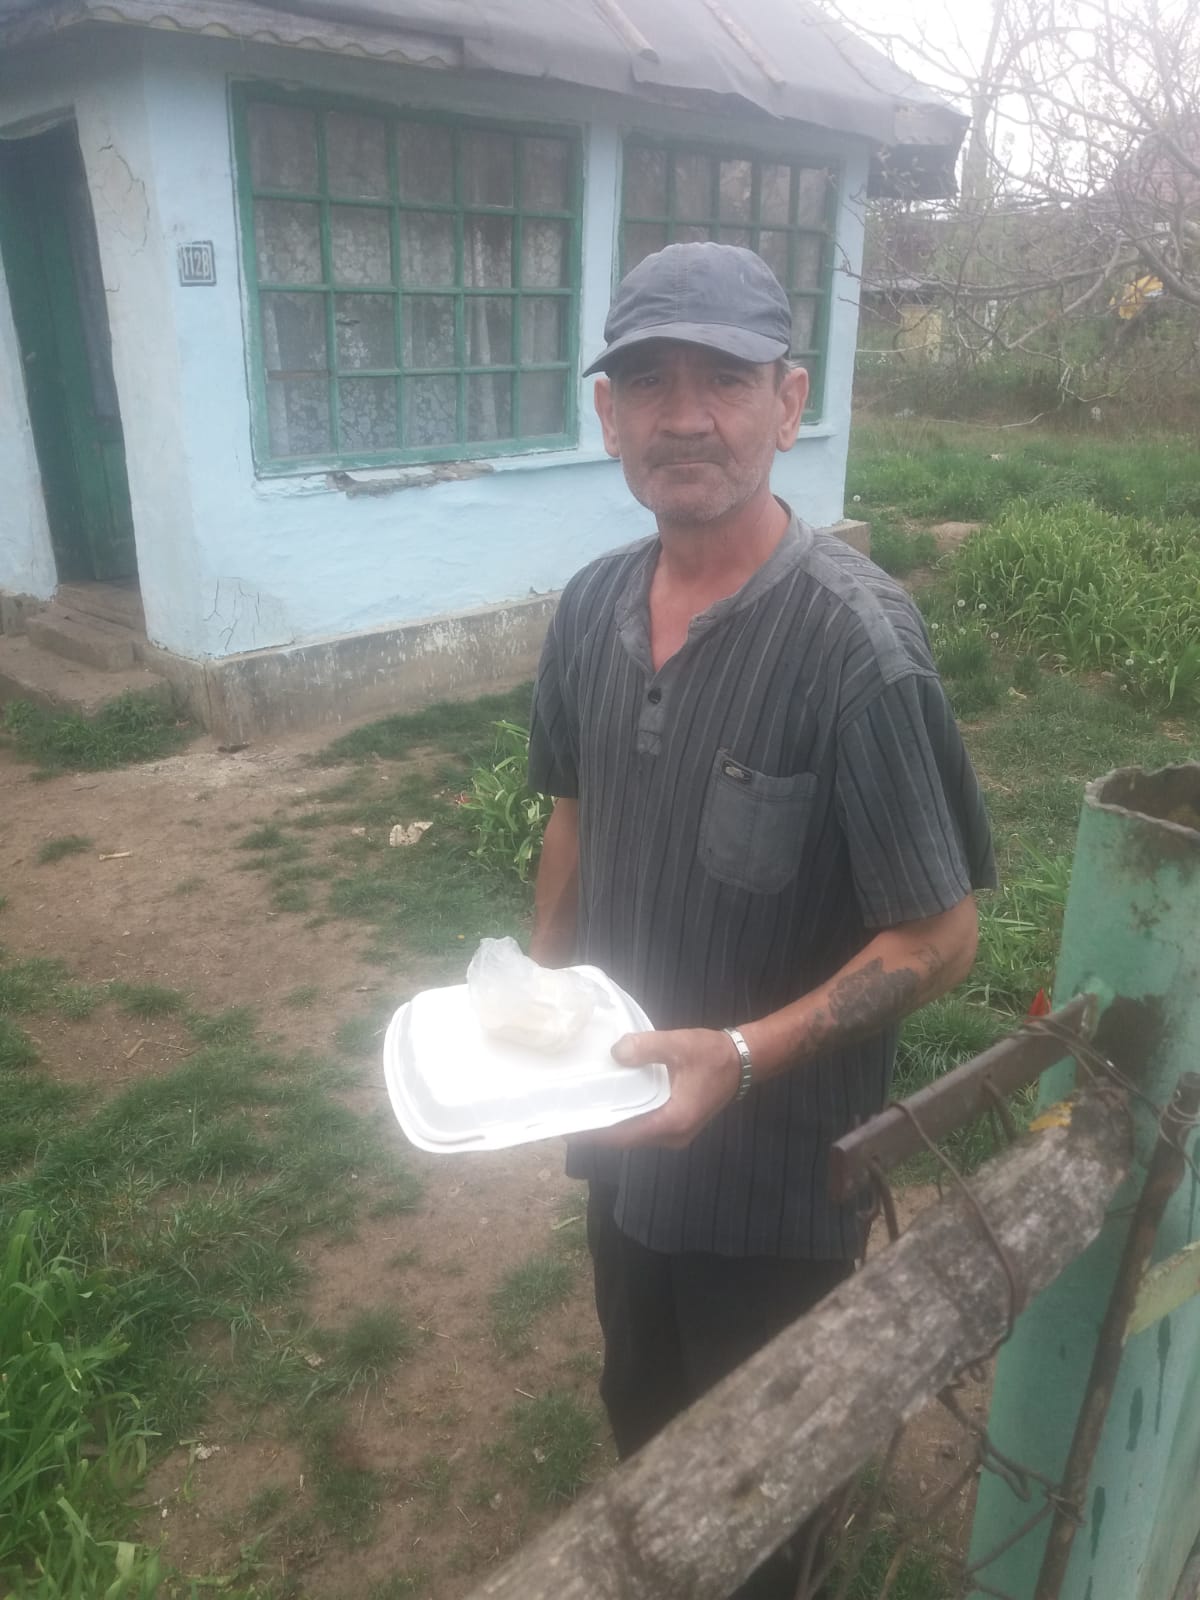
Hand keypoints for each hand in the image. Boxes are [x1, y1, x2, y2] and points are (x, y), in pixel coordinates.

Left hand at [581, 1028, 741, 1149]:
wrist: (743, 1062)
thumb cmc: (713, 1054)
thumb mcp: (679, 1044)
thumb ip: (647, 1047)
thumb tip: (616, 1052)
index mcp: (673, 1120)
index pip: (625, 1134)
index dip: (596, 1132)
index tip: (569, 1125)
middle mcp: (673, 1135)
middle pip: (626, 1139)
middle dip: (598, 1130)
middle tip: (568, 1116)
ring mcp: (675, 1133)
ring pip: (634, 1135)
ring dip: (611, 1126)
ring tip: (583, 1111)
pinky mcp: (675, 1125)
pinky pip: (644, 1128)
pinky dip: (626, 1120)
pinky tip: (611, 1104)